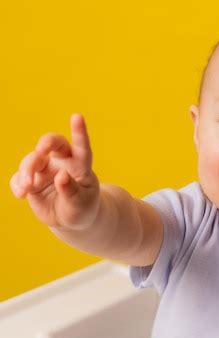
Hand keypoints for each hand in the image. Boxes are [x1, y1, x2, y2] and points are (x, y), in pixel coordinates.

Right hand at [10, 114, 99, 230]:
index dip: (79, 132)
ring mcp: (44, 170)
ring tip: (27, 187)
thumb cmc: (82, 208)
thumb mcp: (81, 203)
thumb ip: (71, 190)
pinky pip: (19, 178)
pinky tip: (20, 194)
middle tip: (41, 150)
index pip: (81, 146)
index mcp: (80, 164)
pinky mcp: (31, 181)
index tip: (77, 117)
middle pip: (52, 144)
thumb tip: (61, 176)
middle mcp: (61, 162)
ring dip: (27, 171)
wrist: (70, 220)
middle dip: (46, 143)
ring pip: (32, 161)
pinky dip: (18, 184)